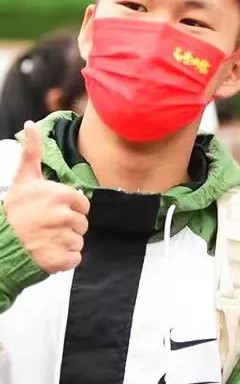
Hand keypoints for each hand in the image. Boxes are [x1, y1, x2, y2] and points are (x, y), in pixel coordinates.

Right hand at [2, 121, 89, 273]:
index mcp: (62, 196)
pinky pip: (75, 258)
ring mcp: (62, 238)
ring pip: (78, 241)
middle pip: (82, 223)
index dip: (70, 208)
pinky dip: (64, 258)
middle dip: (67, 226)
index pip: (82, 204)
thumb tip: (30, 124)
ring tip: (45, 238)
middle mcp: (65, 216)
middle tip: (46, 226)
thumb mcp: (24, 178)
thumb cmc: (13, 210)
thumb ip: (32, 151)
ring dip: (65, 242)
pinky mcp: (60, 259)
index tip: (53, 211)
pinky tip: (48, 252)